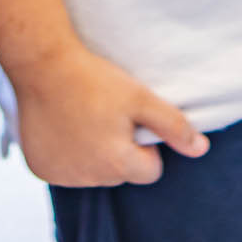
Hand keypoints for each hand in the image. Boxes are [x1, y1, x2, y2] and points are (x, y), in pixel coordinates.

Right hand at [8, 40, 208, 187]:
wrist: (41, 65)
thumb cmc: (93, 78)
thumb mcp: (140, 97)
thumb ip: (173, 126)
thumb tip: (200, 149)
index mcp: (116, 163)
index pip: (149, 172)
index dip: (144, 146)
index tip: (129, 120)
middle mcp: (87, 177)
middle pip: (119, 174)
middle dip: (117, 151)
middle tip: (104, 115)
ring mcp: (60, 175)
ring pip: (92, 174)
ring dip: (92, 154)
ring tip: (82, 119)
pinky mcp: (40, 169)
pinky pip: (64, 170)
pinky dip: (66, 155)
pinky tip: (62, 127)